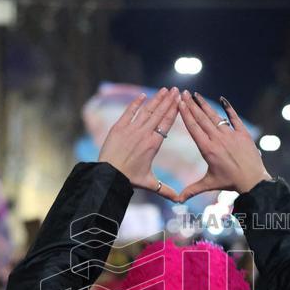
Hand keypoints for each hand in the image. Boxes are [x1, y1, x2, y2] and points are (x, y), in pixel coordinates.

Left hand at [98, 87, 180, 201]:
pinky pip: (129, 112)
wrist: (109, 175)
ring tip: (164, 90)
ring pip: (146, 110)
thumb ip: (166, 190)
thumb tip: (179, 200)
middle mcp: (144, 134)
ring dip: (156, 99)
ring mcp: (131, 129)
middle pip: (159, 113)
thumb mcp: (150, 184)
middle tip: (175, 90)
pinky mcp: (119, 128)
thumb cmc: (130, 179)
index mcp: (154, 144)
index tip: (179, 101)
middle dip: (168, 100)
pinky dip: (136, 103)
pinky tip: (143, 96)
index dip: (174, 111)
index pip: (167, 123)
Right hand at [176, 91, 271, 201]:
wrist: (252, 180)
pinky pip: (234, 118)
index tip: (179, 103)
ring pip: (215, 116)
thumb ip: (192, 189)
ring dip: (205, 105)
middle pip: (201, 118)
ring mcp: (231, 135)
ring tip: (196, 94)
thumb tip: (177, 200)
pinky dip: (228, 108)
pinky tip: (223, 99)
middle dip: (191, 105)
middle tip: (183, 93)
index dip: (185, 114)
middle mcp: (218, 139)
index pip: (193, 128)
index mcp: (207, 149)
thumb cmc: (229, 182)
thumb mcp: (209, 184)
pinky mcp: (243, 134)